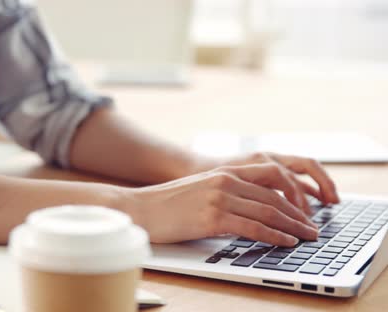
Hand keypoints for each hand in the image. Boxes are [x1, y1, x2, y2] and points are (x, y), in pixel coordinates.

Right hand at [124, 164, 319, 246]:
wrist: (141, 208)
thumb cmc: (168, 203)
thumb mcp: (202, 188)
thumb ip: (227, 192)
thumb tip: (252, 208)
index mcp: (225, 172)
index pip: (270, 180)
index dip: (293, 196)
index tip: (303, 211)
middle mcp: (226, 181)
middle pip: (274, 198)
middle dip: (298, 215)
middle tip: (313, 228)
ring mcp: (220, 199)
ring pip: (269, 212)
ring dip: (293, 227)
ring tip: (307, 237)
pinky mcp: (213, 218)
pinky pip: (253, 228)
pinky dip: (274, 236)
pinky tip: (285, 242)